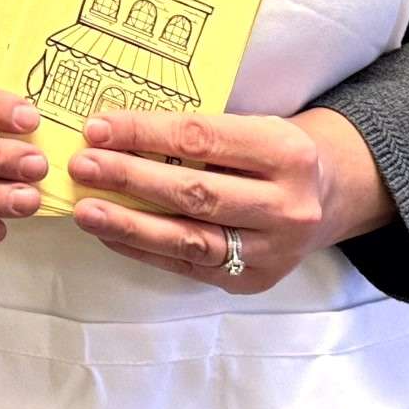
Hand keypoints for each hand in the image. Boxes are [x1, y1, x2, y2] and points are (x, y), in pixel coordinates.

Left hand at [65, 107, 390, 292]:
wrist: (326, 198)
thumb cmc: (270, 154)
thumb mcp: (251, 127)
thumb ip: (195, 134)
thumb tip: (111, 134)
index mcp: (286, 152)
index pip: (202, 139)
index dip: (145, 133)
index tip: (97, 128)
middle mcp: (287, 205)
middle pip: (195, 191)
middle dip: (130, 178)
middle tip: (82, 166)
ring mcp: (273, 250)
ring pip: (190, 238)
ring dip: (129, 224)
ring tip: (85, 210)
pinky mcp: (254, 281)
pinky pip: (188, 266)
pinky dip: (143, 249)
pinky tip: (109, 234)